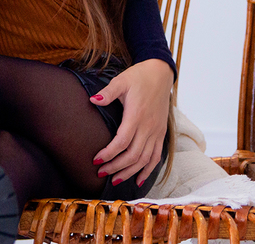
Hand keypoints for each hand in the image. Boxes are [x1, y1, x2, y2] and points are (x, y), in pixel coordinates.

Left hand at [91, 58, 173, 186]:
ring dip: (130, 172)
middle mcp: (148, 126)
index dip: (109, 154)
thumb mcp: (121, 80)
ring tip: (115, 181)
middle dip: (116, 167)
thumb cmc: (138, 77)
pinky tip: (138, 180)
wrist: (160, 74)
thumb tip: (92, 100)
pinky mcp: (161, 133)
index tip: (96, 160)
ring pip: (145, 159)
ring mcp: (156, 131)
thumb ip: (108, 93)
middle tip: (101, 173)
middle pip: (133, 155)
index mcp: (137, 115)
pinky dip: (148, 170)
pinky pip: (156, 156)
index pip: (122, 141)